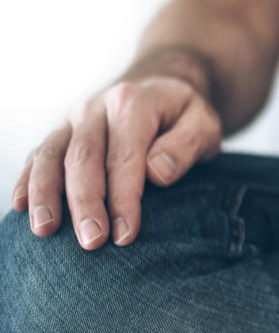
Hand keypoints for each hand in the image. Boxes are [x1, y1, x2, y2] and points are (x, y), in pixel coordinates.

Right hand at [10, 76, 221, 249]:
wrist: (160, 91)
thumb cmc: (184, 117)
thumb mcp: (204, 124)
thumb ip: (186, 146)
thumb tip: (157, 173)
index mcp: (133, 102)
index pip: (125, 156)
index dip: (124, 197)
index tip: (125, 235)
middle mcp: (96, 108)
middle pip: (83, 158)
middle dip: (85, 203)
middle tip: (92, 242)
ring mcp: (72, 120)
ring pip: (51, 156)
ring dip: (46, 195)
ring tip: (46, 231)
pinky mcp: (59, 133)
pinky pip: (38, 157)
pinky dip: (26, 182)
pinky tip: (21, 208)